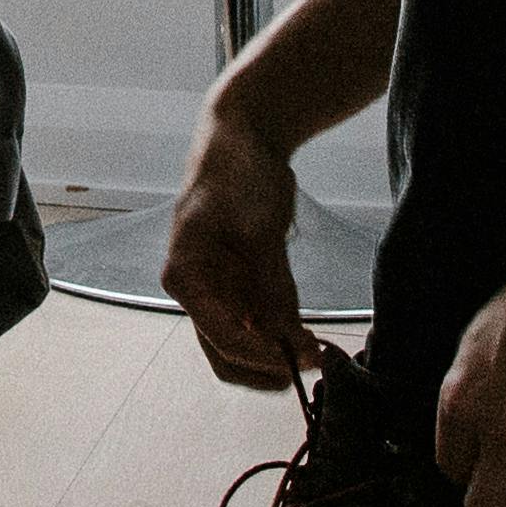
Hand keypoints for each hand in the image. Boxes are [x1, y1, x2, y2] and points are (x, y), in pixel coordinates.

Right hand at [161, 114, 316, 390]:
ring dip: (279, 357)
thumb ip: (270, 288)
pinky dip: (285, 336)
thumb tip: (288, 340)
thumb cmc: (237, 175)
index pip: (222, 339)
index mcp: (185, 277)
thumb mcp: (257, 230)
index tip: (305, 357)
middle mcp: (197, 291)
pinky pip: (262, 324)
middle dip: (268, 368)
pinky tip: (312, 336)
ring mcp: (220, 290)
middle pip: (226, 355)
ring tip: (320, 353)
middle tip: (313, 364)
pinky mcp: (243, 284)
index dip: (265, 355)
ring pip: (244, 347)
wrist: (244, 138)